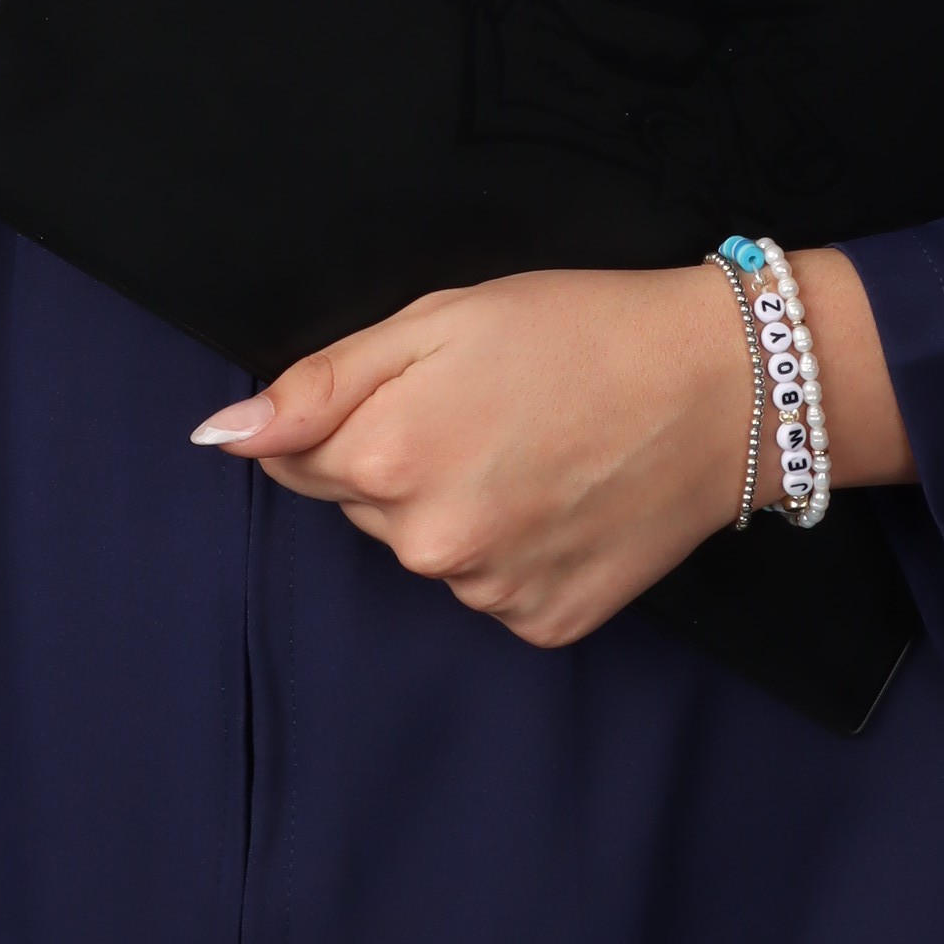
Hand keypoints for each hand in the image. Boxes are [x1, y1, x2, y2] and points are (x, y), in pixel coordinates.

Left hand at [192, 246, 909, 650]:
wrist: (723, 387)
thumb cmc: (579, 330)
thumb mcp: (438, 319)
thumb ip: (319, 383)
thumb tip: (220, 435)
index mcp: (386, 458)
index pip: (297, 458)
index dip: (350, 414)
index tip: (418, 386)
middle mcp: (427, 544)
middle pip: (367, 505)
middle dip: (405, 457)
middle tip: (492, 404)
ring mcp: (488, 593)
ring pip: (432, 549)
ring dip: (461, 507)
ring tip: (540, 446)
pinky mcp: (544, 623)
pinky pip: (494, 588)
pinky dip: (517, 549)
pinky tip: (564, 498)